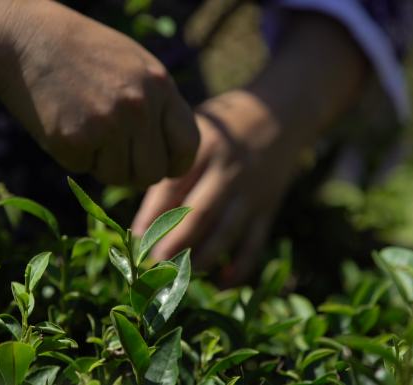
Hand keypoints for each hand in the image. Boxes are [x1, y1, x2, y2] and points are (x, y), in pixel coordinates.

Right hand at [0, 1, 198, 186]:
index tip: (162, 167)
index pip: (188, 144)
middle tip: (113, 154)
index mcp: (160, 85)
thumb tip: (171, 153)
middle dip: (134, 172)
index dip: (175, 163)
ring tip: (85, 128)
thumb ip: (157, 104)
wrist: (23, 38)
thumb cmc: (81, 52)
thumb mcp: (134, 66)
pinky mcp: (75, 139)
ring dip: (101, 164)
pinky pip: (83, 169)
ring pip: (118, 177)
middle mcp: (140, 107)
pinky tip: (62, 123)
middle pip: (152, 172)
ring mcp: (108, 124)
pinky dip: (72, 155)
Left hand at [132, 90, 311, 284]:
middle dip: (174, 244)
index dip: (151, 216)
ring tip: (179, 277)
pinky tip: (220, 283)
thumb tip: (144, 219)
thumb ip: (172, 168)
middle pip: (199, 214)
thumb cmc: (222, 128)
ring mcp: (250, 192)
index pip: (172, 188)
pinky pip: (254, 243)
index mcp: (202, 150)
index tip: (134, 240)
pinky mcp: (268, 208)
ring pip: (226, 232)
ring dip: (202, 258)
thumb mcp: (195, 132)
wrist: (278, 114)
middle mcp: (226, 172)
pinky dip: (239, 268)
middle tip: (152, 266)